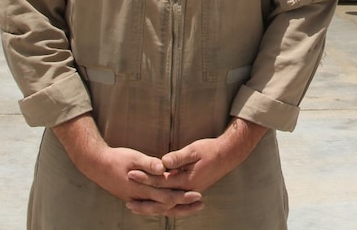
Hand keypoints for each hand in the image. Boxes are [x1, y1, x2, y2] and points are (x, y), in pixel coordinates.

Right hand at [89, 145, 204, 217]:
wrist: (96, 165)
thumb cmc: (115, 159)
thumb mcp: (133, 157)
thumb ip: (149, 163)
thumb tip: (163, 167)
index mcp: (141, 188)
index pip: (166, 196)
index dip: (182, 196)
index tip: (197, 194)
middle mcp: (139, 197)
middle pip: (165, 205)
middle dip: (184, 205)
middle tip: (201, 202)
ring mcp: (136, 199)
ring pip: (159, 207)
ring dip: (175, 207)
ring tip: (190, 205)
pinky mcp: (133, 197)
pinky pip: (151, 205)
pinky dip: (163, 206)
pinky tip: (171, 204)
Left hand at [131, 118, 268, 195]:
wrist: (228, 155)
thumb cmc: (211, 149)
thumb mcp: (194, 150)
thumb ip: (178, 157)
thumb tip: (163, 162)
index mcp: (188, 180)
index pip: (161, 181)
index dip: (145, 178)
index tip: (131, 174)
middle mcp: (188, 190)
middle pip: (163, 199)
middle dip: (145, 201)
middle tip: (128, 202)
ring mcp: (189, 192)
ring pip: (168, 204)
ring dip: (152, 206)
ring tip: (136, 208)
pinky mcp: (190, 190)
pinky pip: (173, 201)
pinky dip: (162, 204)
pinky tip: (153, 203)